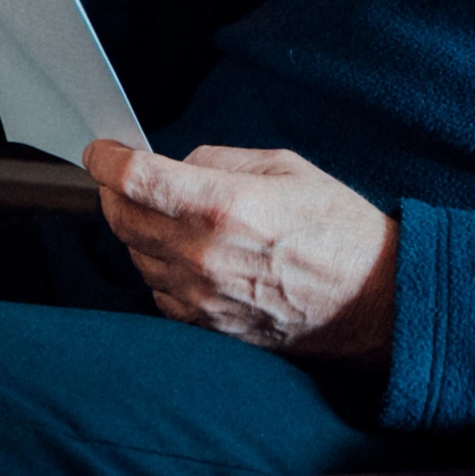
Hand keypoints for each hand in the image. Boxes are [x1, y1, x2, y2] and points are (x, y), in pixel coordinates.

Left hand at [83, 142, 398, 360]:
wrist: (375, 301)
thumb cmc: (338, 228)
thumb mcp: (285, 168)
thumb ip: (220, 162)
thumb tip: (175, 165)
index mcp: (223, 207)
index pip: (135, 179)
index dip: (106, 159)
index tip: (99, 150)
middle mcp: (203, 255)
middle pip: (122, 219)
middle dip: (113, 191)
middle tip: (122, 176)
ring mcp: (202, 296)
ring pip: (135, 256)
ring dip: (135, 228)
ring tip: (158, 211)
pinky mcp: (208, 325)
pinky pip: (157, 291)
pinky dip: (156, 265)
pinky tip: (178, 250)